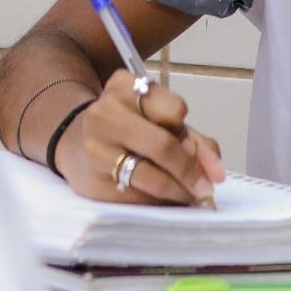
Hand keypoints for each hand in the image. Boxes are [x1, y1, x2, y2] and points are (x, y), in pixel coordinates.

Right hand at [54, 69, 224, 205]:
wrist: (75, 141)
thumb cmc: (130, 128)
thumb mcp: (161, 120)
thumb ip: (195, 141)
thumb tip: (215, 173)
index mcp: (124, 87)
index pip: (175, 110)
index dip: (189, 135)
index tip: (191, 148)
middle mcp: (103, 113)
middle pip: (163, 146)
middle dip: (190, 171)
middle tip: (204, 188)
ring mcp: (93, 148)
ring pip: (151, 178)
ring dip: (178, 192)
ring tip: (186, 195)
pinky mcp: (90, 182)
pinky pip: (137, 199)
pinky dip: (156, 202)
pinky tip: (157, 197)